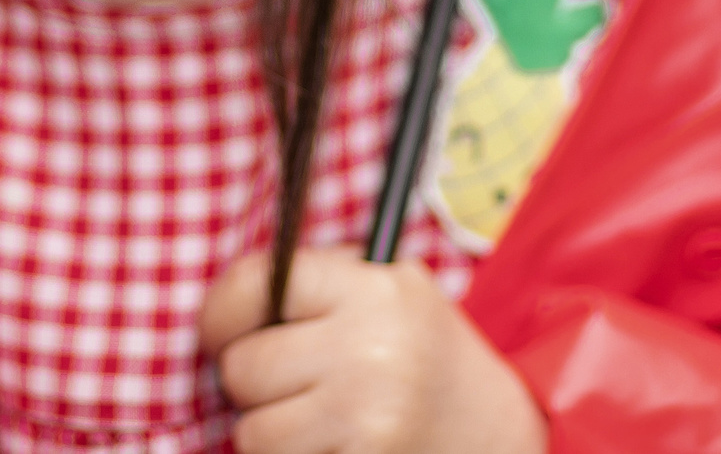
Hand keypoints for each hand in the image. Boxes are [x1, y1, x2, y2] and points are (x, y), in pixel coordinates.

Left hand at [197, 247, 547, 453]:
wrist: (499, 431)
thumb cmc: (423, 353)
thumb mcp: (389, 289)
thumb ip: (315, 283)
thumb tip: (225, 302)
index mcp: (372, 290)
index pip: (255, 283)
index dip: (221, 312)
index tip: (221, 332)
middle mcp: (370, 350)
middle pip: (244, 367)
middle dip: (250, 380)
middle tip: (286, 382)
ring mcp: (368, 418)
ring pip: (252, 430)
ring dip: (268, 430)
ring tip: (313, 417)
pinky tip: (331, 443)